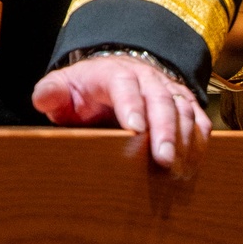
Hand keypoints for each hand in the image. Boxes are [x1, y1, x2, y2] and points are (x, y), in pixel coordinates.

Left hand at [31, 56, 211, 175]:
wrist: (115, 76)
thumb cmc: (87, 90)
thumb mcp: (65, 88)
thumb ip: (52, 93)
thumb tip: (42, 98)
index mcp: (113, 73)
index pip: (123, 84)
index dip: (130, 104)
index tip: (134, 129)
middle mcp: (145, 77)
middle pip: (159, 97)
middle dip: (164, 129)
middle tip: (164, 160)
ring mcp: (167, 89)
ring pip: (182, 108)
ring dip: (184, 139)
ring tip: (179, 170)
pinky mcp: (184, 103)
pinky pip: (199, 118)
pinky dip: (200, 140)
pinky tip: (193, 164)